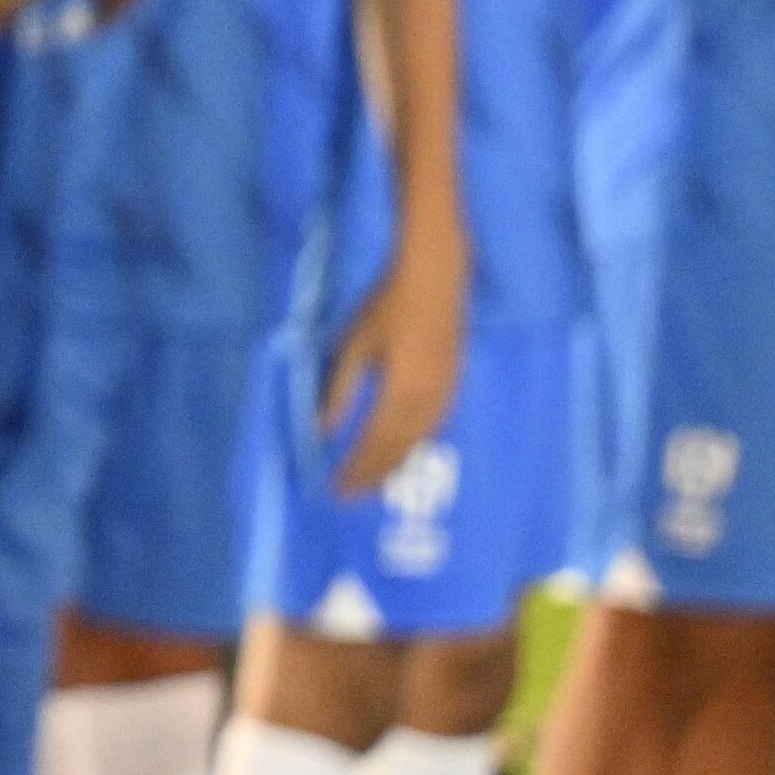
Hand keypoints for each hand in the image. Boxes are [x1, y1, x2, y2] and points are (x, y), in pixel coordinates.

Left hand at [325, 217, 470, 499]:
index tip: (335, 490)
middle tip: (350, 496)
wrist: (436, 278)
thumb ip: (340, 391)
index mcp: (401, 395)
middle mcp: (428, 404)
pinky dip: (413, 446)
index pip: (374, 445)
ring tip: (372, 481)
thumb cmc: (388, 305)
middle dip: (373, 475)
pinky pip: (433, 430)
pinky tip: (402, 450)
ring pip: (418, 444)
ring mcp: (446, 396)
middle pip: (398, 451)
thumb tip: (321, 430)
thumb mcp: (355, 346)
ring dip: (394, 464)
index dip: (355, 470)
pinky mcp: (454, 386)